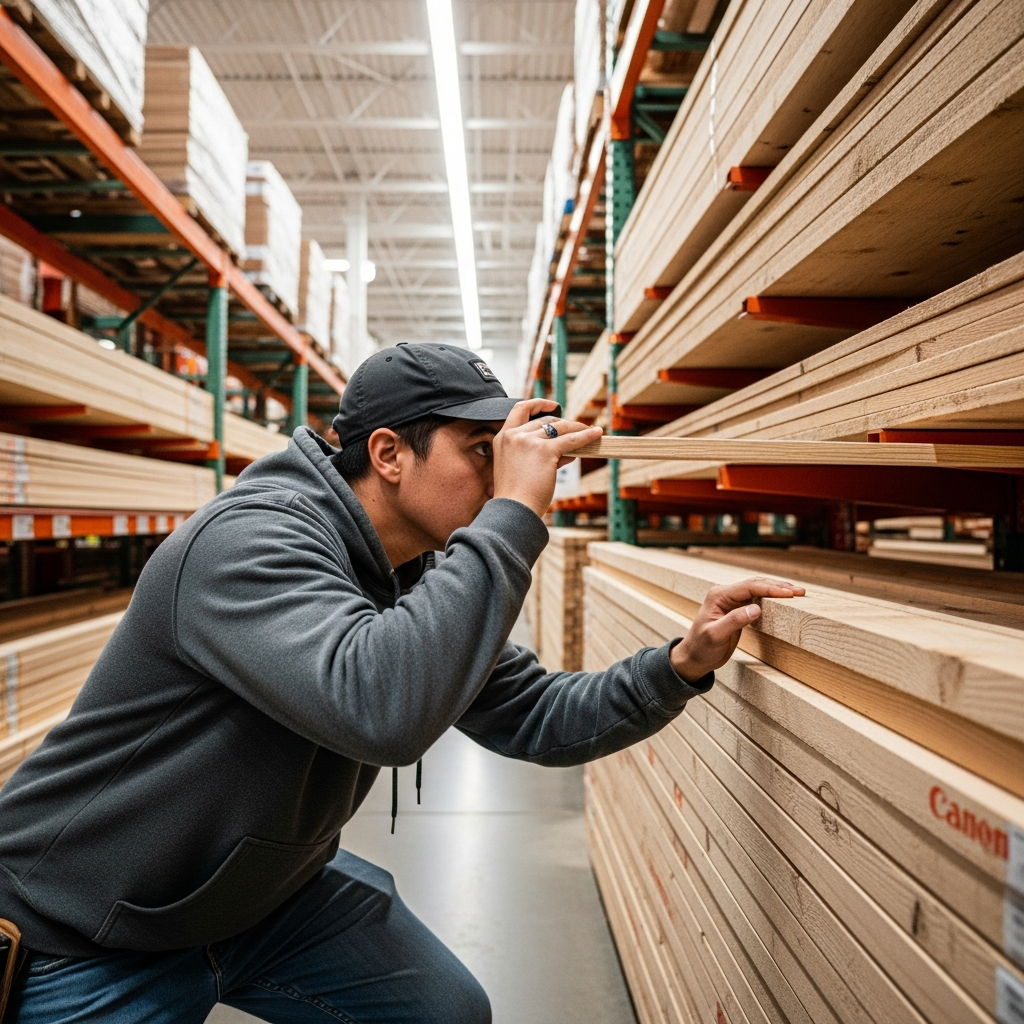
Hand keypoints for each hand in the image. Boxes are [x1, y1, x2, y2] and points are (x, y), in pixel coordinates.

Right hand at [492, 399, 602, 516]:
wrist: (514, 510)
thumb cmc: (517, 496)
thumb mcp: (521, 468)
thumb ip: (540, 454)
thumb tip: (568, 449)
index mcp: (502, 438)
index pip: (519, 409)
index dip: (538, 403)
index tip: (553, 405)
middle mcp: (514, 436)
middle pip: (545, 420)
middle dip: (564, 424)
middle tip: (577, 429)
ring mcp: (528, 441)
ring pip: (559, 427)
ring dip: (577, 428)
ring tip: (589, 431)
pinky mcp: (544, 450)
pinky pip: (570, 440)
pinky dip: (585, 435)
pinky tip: (596, 433)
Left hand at [669, 576, 804, 681]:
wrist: (694, 657)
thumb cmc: (701, 647)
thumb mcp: (715, 635)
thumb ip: (734, 621)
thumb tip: (756, 608)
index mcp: (719, 595)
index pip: (749, 587)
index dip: (770, 589)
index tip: (789, 594)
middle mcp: (725, 594)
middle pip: (756, 584)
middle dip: (778, 587)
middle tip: (800, 591)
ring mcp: (732, 601)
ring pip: (758, 590)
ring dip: (777, 590)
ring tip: (797, 592)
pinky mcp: (738, 610)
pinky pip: (757, 599)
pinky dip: (772, 598)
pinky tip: (784, 600)